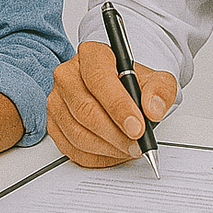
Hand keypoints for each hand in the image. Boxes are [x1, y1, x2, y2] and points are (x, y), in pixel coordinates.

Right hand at [47, 41, 176, 166]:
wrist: (119, 89)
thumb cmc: (131, 82)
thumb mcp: (155, 79)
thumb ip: (160, 90)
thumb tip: (153, 109)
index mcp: (91, 55)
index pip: (99, 79)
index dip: (118, 106)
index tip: (137, 127)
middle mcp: (68, 74)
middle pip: (86, 110)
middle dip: (115, 134)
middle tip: (137, 144)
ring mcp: (57, 99)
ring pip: (78, 133)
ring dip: (107, 148)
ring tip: (128, 149)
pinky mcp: (53, 123)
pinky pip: (72, 148)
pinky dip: (96, 157)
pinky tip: (114, 152)